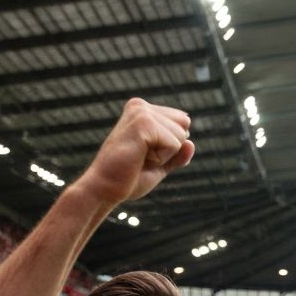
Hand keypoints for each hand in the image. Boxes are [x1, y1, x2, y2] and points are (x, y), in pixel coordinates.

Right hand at [73, 98, 194, 208]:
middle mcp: (140, 106)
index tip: (143, 156)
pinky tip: (139, 159)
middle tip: (141, 159)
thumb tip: (191, 143)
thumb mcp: (159, 166)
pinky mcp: (143, 123)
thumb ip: (177, 155)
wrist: (104, 189)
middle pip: (184, 126)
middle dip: (169, 150)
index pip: (182, 124)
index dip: (170, 149)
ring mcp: (141, 112)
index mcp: (142, 110)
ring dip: (164, 156)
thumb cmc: (127, 179)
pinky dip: (162, 159)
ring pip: (181, 136)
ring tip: (138, 159)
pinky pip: (174, 144)